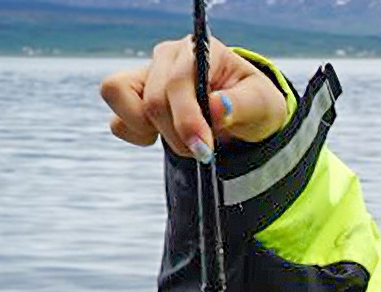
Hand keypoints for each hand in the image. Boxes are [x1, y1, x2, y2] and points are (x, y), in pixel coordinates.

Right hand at [100, 36, 288, 160]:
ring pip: (120, 97)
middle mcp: (167, 56)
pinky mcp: (131, 98)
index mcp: (199, 50)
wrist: (242, 116)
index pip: (178, 82)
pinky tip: (163, 136)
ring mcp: (145, 75)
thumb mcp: (262, 105)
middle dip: (178, 136)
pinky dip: (137, 136)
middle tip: (202, 152)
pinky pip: (117, 121)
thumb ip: (242, 105)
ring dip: (151, 131)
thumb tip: (217, 108)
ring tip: (182, 140)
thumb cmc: (252, 105)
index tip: (203, 148)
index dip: (187, 119)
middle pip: (153, 100)